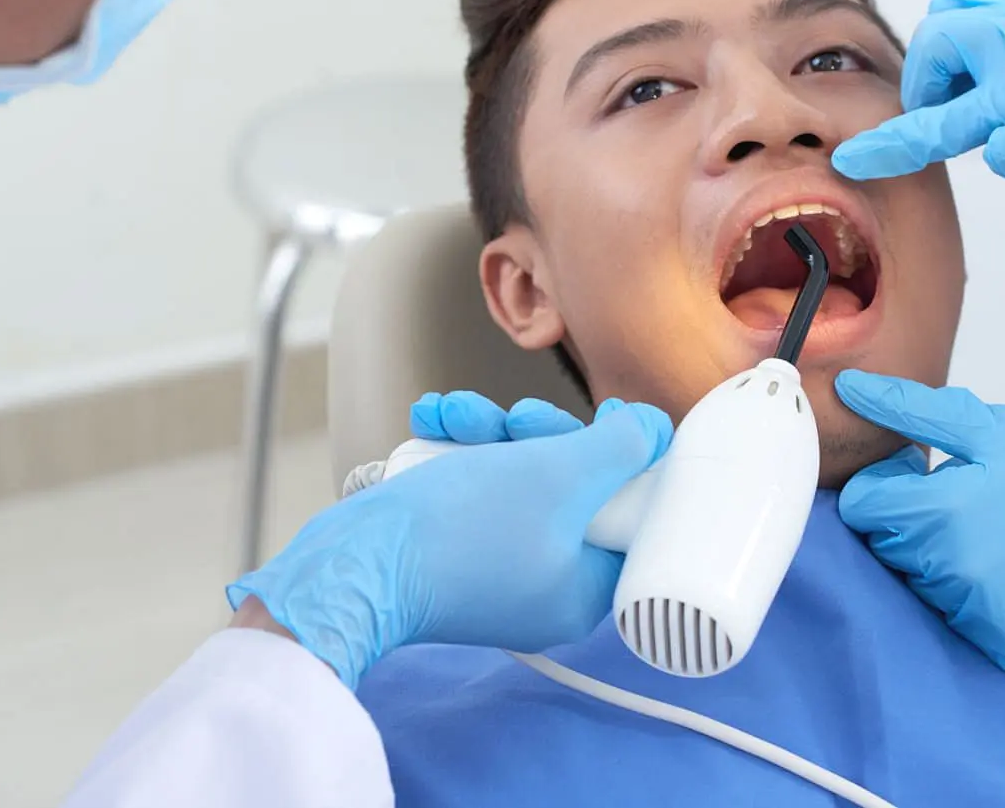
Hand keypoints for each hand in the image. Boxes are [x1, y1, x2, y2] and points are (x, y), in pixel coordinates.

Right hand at [227, 399, 671, 687]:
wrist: (352, 564)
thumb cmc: (458, 530)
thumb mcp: (559, 474)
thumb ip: (620, 446)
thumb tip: (652, 429)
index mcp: (586, 589)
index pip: (632, 513)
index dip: (624, 457)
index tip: (609, 417)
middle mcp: (546, 586)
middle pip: (574, 486)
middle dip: (541, 434)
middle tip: (519, 420)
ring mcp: (497, 570)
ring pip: (519, 476)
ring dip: (490, 431)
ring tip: (455, 415)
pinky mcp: (454, 552)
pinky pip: (476, 489)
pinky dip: (458, 451)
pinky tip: (433, 423)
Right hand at [831, 0, 1004, 193]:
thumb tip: (992, 149)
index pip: (945, 120)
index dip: (893, 143)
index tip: (852, 157)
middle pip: (933, 44)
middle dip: (927, 87)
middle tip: (955, 121)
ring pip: (947, 14)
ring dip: (945, 56)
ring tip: (975, 91)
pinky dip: (965, 30)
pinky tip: (991, 63)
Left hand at [833, 370, 1004, 672]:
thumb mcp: (993, 430)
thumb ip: (913, 412)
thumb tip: (850, 390)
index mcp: (943, 512)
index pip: (862, 509)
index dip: (887, 489)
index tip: (923, 479)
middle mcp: (955, 572)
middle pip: (890, 549)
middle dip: (917, 526)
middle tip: (976, 507)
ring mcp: (983, 616)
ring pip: (926, 588)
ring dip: (950, 565)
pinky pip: (968, 624)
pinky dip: (985, 603)